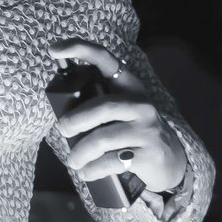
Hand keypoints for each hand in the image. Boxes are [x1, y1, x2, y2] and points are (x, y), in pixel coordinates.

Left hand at [47, 37, 185, 194]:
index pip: (104, 59)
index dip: (79, 49)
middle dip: (75, 120)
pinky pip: (112, 161)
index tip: (53, 49)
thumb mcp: (120, 111)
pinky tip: (86, 172)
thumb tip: (59, 110)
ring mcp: (147, 129)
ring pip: (103, 139)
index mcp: (128, 86)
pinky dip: (93, 169)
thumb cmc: (131, 131)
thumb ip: (97, 103)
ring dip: (80, 153)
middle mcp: (140, 104)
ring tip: (73, 161)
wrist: (168, 158)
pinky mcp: (149, 153)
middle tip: (62, 130)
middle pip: (101, 107)